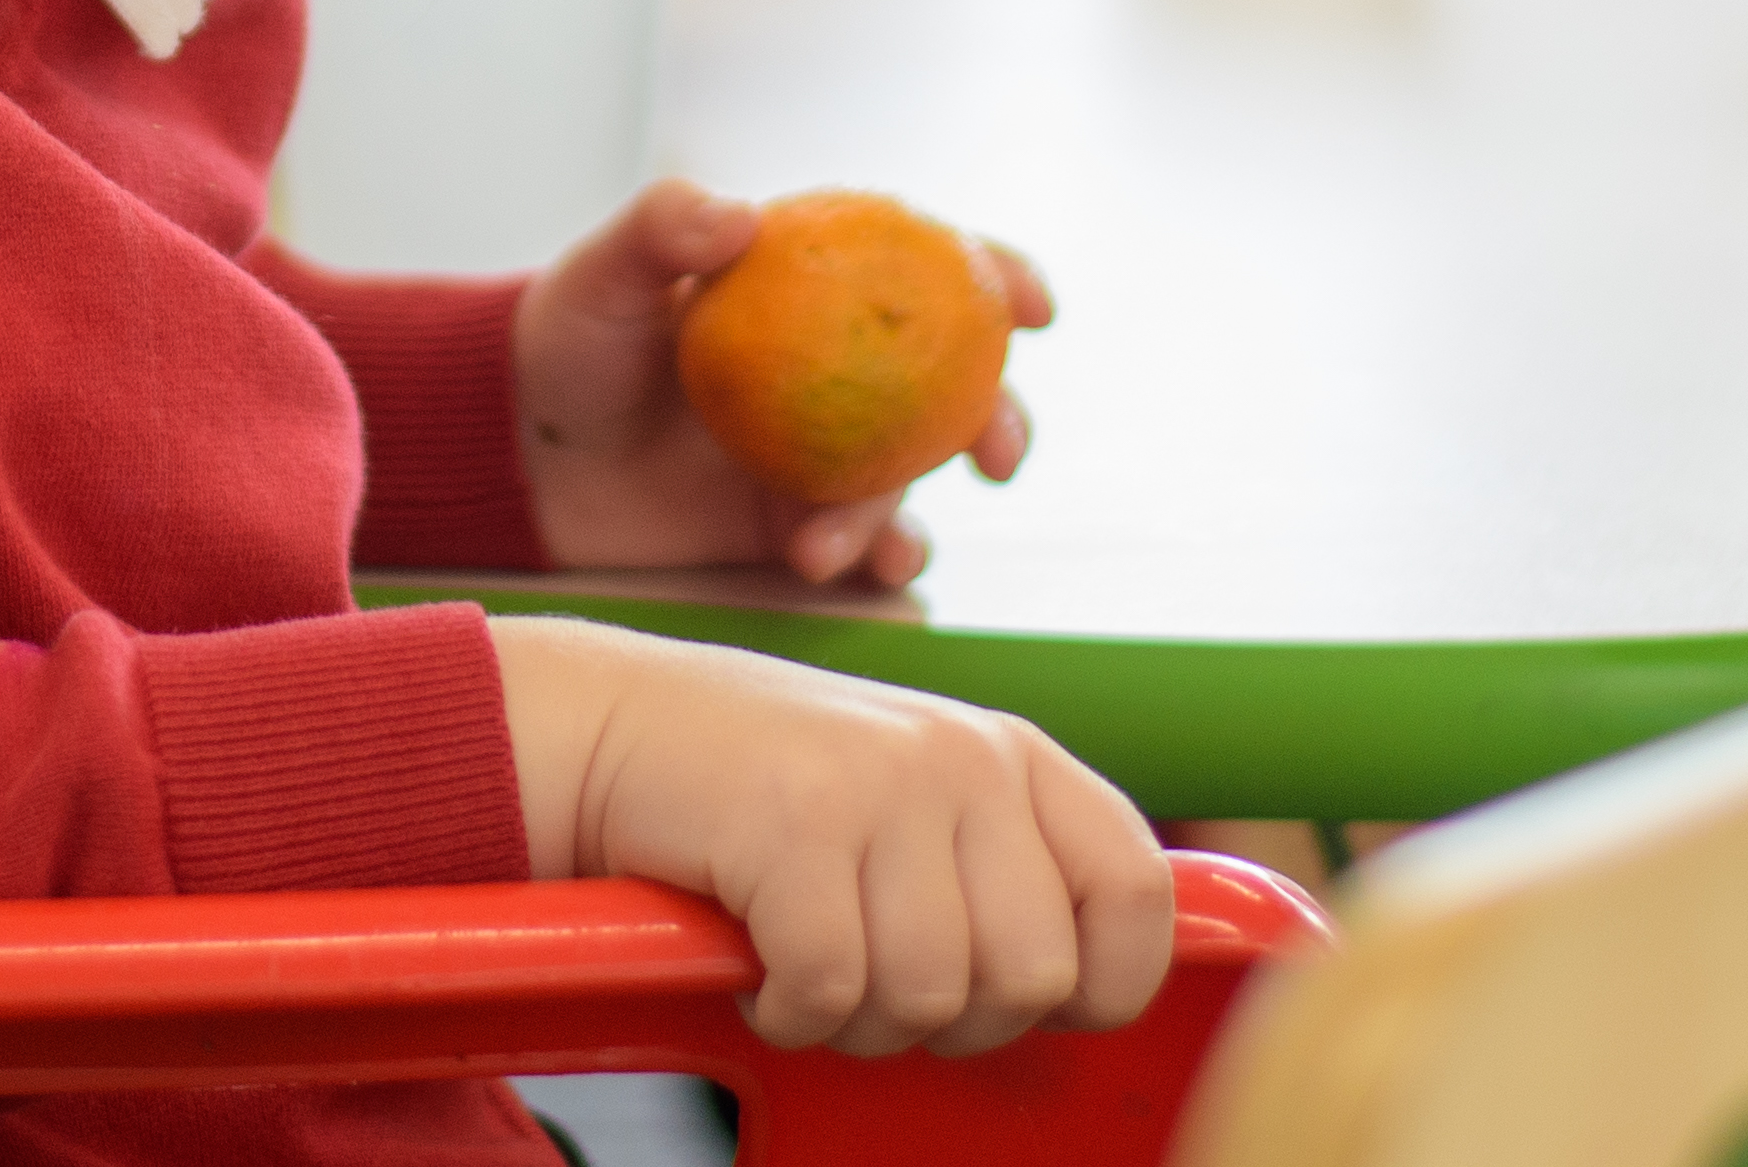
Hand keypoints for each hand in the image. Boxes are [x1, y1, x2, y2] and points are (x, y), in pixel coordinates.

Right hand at [494, 618, 1173, 1053]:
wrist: (609, 727)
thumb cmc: (768, 795)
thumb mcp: (918, 808)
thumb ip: (1009, 874)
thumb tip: (1092, 994)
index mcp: (1015, 756)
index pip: (1138, 895)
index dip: (1097, 983)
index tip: (1024, 1001)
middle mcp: (966, 756)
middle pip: (1033, 978)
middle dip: (950, 1019)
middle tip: (872, 973)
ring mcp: (883, 782)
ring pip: (933, 997)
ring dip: (856, 1018)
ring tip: (806, 959)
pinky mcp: (796, 821)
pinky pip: (833, 990)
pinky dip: (786, 1007)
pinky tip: (756, 960)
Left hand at [516, 180, 1048, 585]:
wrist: (519, 457)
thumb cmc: (565, 342)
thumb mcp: (602, 274)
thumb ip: (662, 228)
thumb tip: (740, 213)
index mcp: (817, 290)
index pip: (929, 269)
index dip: (998, 276)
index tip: (1033, 304)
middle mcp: (841, 372)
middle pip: (955, 387)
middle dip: (1000, 417)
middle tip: (996, 452)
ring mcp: (823, 454)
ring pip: (906, 482)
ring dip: (892, 512)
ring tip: (817, 539)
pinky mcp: (793, 526)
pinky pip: (859, 548)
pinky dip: (867, 561)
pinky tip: (838, 566)